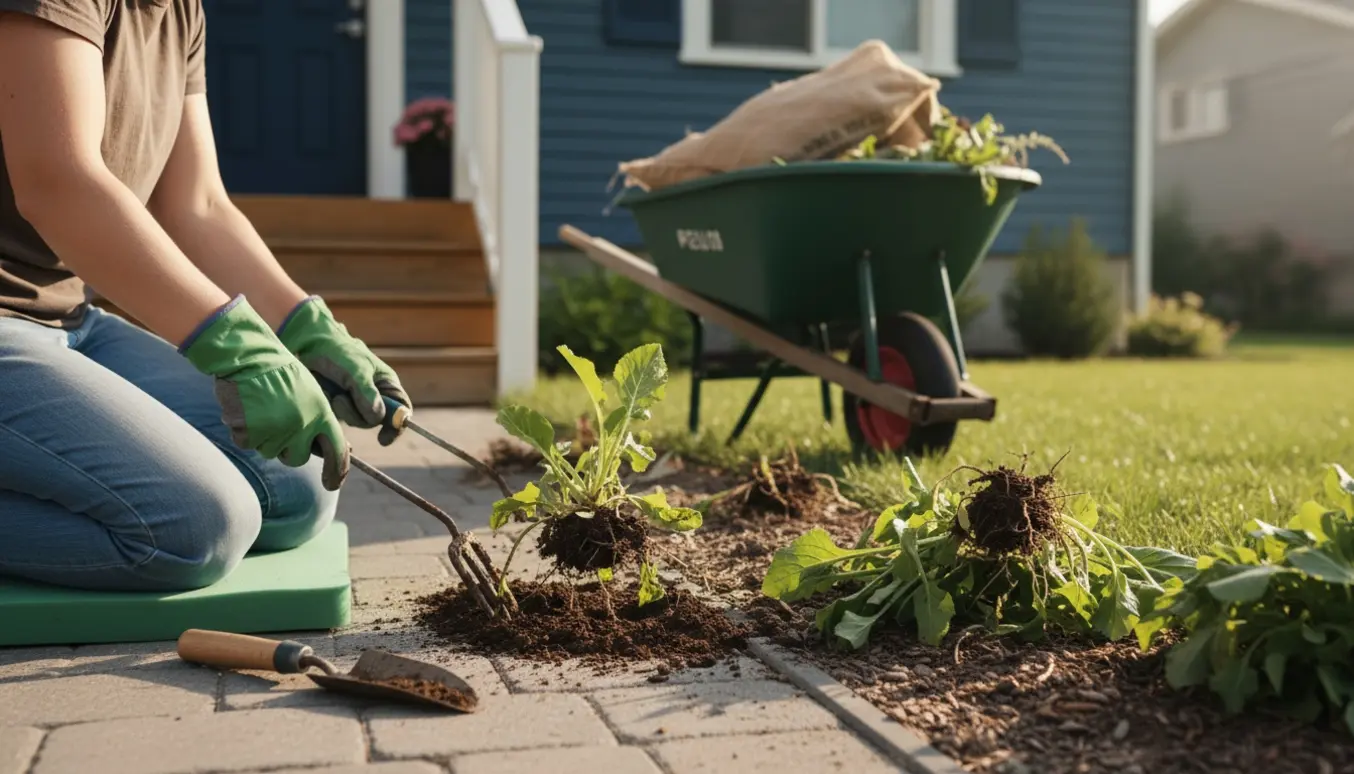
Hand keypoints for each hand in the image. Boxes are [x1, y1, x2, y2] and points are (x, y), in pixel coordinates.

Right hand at [179, 296, 349, 490]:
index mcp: (321, 415)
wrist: (249, 356)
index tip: (332, 483)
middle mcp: (301, 426)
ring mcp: (274, 431)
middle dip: (290, 448)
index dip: (336, 472)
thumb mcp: (312, 393)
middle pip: (298, 458)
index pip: (337, 452)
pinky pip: (248, 444)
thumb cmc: (282, 374)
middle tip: (280, 424)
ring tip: (264, 408)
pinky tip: (248, 409)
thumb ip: (321, 421)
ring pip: (272, 452)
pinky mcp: (249, 433)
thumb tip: (335, 451)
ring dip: (267, 437)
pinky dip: (246, 431)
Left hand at [276, 296, 411, 445]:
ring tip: (332, 393)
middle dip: (359, 414)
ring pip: (357, 420)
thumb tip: (378, 418)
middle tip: (341, 399)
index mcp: (386, 383)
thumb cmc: (337, 351)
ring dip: (343, 410)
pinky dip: (333, 412)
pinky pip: (341, 419)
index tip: (382, 439)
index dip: (396, 425)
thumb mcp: (356, 372)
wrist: (308, 343)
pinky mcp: (339, 404)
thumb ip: (368, 395)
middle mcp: (375, 393)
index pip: (401, 410)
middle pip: (376, 420)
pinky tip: (327, 399)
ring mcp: (356, 400)